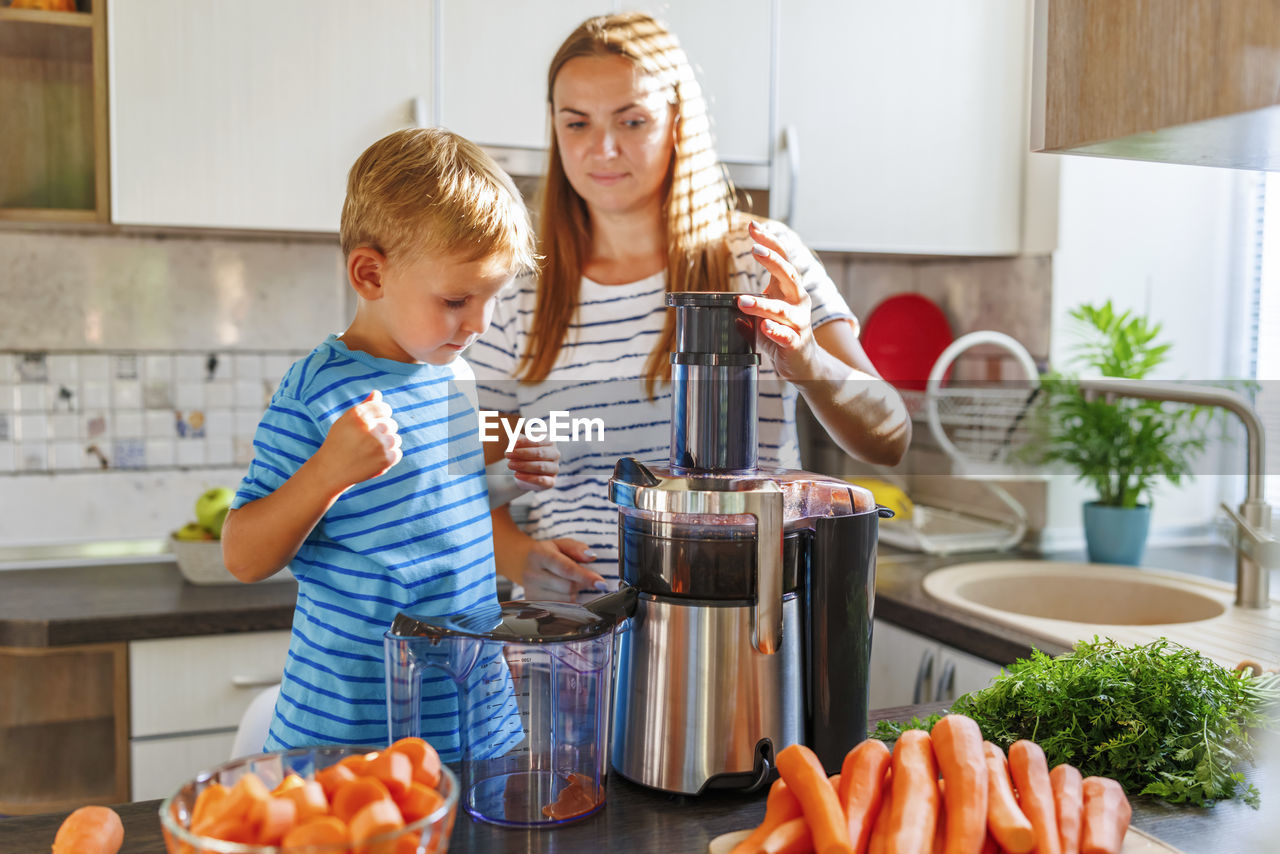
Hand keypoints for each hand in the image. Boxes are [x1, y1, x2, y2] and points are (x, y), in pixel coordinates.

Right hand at [314, 389, 401, 490]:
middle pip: (392, 424)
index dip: (380, 418)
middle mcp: (370, 427)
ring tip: (369, 452)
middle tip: (366, 442)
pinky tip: (373, 460)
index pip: (385, 408)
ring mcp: (379, 444)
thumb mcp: (346, 421)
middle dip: (383, 432)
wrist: (331, 471)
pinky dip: (388, 458)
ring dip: (386, 445)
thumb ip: (365, 406)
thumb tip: (377, 393)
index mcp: (359, 414)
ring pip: (396, 439)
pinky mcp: (385, 459)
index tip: (371, 426)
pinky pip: (397, 453)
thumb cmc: (339, 442)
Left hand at [504, 434, 560, 491]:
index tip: (511, 445)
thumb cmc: (522, 454)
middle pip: (540, 453)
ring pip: (540, 466)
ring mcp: (554, 468)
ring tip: (509, 464)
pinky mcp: (551, 481)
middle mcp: (555, 454)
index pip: (538, 441)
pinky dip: (528, 478)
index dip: (524, 442)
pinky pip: (542, 480)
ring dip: (523, 465)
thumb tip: (515, 437)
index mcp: (550, 441)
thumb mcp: (519, 444)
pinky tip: (516, 475)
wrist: (523, 473)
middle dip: (522, 453)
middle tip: (507, 454)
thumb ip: (518, 439)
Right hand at [518, 538, 605, 601]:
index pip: (566, 568)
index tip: (601, 583)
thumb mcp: (561, 544)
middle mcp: (532, 574)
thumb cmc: (547, 553)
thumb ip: (577, 548)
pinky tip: (560, 592)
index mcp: (539, 555)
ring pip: (565, 600)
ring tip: (565, 582)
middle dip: (580, 583)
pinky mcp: (532, 604)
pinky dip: (565, 601)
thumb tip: (591, 557)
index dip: (585, 577)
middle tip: (580, 577)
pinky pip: (559, 609)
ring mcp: (530, 591)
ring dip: (573, 593)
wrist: (522, 563)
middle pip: (567, 587)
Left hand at [736, 220, 818, 381]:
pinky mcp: (797, 343)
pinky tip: (765, 328)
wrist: (803, 364)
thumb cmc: (780, 335)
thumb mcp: (760, 315)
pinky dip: (775, 331)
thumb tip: (721, 300)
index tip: (752, 227)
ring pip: (782, 309)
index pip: (782, 258)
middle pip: (789, 274)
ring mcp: (799, 322)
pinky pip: (787, 335)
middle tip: (755, 249)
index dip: (769, 241)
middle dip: (773, 260)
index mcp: (788, 289)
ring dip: (762, 303)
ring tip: (742, 301)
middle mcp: (797, 301)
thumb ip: (745, 306)